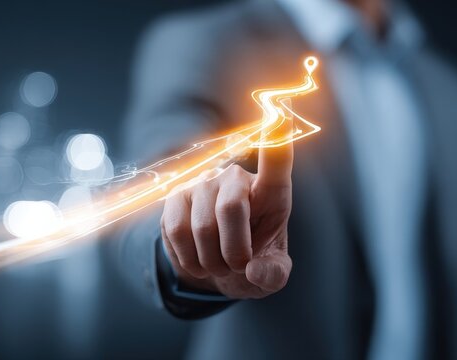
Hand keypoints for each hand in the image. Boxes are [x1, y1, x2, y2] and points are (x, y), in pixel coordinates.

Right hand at [160, 135, 292, 298]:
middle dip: (234, 251)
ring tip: (218, 265)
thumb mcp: (271, 273)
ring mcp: (202, 184)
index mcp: (271, 191)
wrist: (214, 268)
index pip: (276, 159)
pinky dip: (188, 258)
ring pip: (201, 226)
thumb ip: (273, 274)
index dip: (278, 135)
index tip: (282, 106)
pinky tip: (197, 260)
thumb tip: (253, 270)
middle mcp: (235, 178)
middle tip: (237, 267)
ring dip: (210, 260)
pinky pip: (176, 231)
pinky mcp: (174, 198)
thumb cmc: (251, 262)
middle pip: (231, 207)